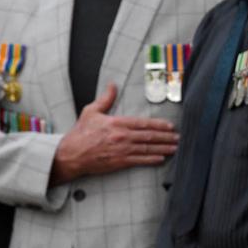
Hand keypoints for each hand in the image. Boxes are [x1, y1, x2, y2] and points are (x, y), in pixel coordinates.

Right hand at [50, 83, 178, 183]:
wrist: (70, 155)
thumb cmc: (80, 134)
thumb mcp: (91, 112)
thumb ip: (105, 99)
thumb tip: (112, 85)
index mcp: (116, 123)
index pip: (143, 123)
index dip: (159, 125)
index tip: (170, 126)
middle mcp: (122, 137)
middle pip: (149, 136)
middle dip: (166, 137)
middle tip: (178, 137)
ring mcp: (121, 150)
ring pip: (147, 149)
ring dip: (163, 148)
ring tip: (174, 148)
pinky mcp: (119, 162)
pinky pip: (139, 161)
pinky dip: (152, 160)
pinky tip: (161, 158)